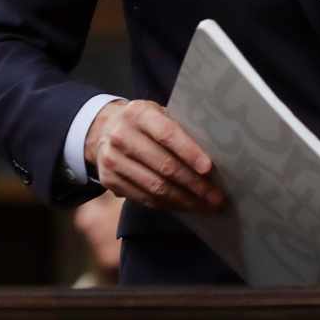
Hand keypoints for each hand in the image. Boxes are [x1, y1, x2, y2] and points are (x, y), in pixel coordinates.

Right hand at [84, 99, 224, 211]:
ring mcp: (112, 160)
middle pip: (163, 166)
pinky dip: (167, 205)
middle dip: (194, 184)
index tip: (209, 169)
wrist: (103, 129)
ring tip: (205, 206)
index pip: (167, 134)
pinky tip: (183, 206)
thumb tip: (215, 153)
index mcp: (138, 113)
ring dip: (184, 200)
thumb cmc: (144, 123)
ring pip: (154, 187)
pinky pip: (143, 198)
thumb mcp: (158, 114)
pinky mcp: (108, 180)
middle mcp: (121, 135)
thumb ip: (179, 128)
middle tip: (216, 197)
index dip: (189, 152)